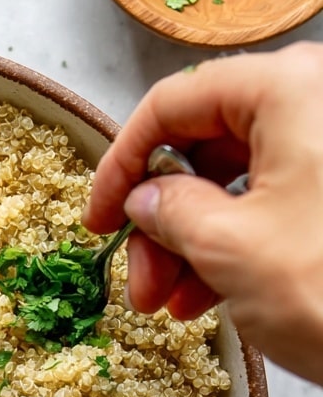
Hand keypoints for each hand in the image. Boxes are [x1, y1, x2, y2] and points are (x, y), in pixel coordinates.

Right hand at [82, 42, 322, 384]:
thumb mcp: (229, 248)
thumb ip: (169, 212)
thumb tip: (143, 199)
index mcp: (289, 89)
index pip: (172, 105)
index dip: (119, 166)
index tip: (96, 222)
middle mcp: (317, 103)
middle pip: (205, 147)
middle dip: (161, 221)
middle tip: (140, 285)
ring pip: (237, 181)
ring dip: (191, 243)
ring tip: (171, 306)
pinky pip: (275, 202)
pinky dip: (234, 245)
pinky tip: (209, 297)